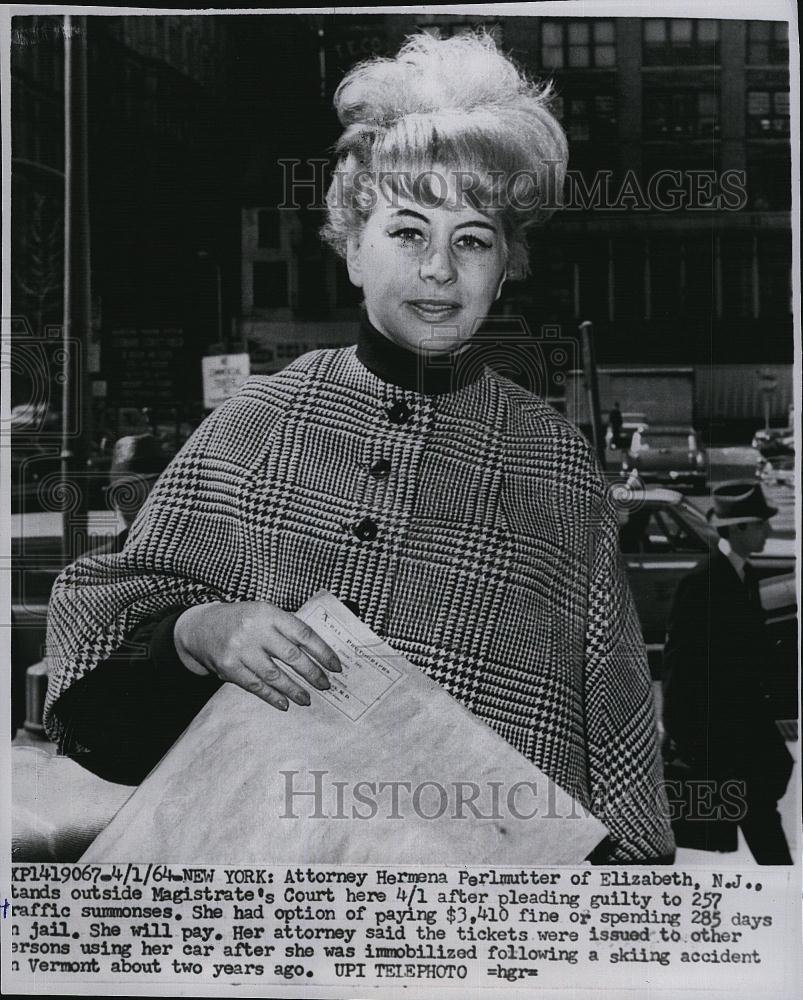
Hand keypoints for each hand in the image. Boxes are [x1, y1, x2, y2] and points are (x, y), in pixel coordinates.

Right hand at [174, 602, 341, 710]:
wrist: (199, 627)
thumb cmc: (239, 620)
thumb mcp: (262, 613)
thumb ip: (285, 628)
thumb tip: (317, 653)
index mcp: (268, 613)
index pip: (302, 633)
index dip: (322, 651)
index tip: (335, 665)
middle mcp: (255, 630)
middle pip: (291, 656)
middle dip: (312, 673)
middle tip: (325, 685)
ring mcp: (240, 649)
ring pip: (274, 675)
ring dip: (294, 689)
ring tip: (307, 699)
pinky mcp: (228, 667)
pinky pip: (255, 685)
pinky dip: (272, 696)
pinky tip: (284, 703)